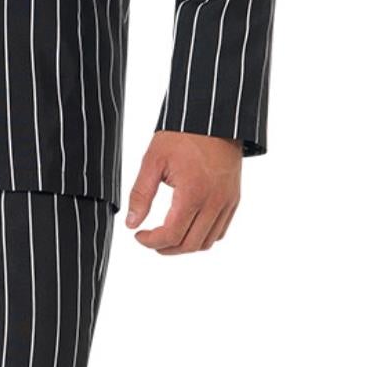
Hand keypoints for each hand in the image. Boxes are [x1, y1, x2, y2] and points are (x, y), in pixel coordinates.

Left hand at [124, 130, 241, 253]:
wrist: (214, 119)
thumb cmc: (183, 135)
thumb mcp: (153, 161)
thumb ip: (141, 194)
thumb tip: (132, 223)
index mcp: (193, 193)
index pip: (172, 234)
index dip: (151, 241)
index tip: (139, 236)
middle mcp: (214, 201)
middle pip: (190, 244)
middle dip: (165, 248)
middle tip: (149, 240)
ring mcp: (227, 202)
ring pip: (207, 242)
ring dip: (185, 246)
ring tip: (167, 237)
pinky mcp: (234, 199)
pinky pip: (220, 231)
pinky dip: (203, 237)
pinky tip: (187, 227)